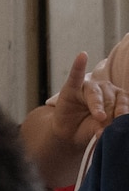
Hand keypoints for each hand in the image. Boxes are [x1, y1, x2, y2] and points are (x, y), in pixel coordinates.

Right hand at [22, 53, 128, 189]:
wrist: (68, 133)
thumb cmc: (89, 128)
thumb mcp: (102, 129)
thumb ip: (107, 127)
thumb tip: (109, 131)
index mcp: (118, 97)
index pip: (124, 102)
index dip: (122, 114)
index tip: (120, 127)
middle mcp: (105, 89)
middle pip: (110, 99)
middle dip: (109, 115)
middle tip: (103, 130)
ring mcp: (88, 87)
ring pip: (96, 94)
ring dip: (98, 106)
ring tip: (99, 117)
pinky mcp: (70, 88)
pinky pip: (75, 75)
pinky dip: (78, 65)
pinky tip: (82, 56)